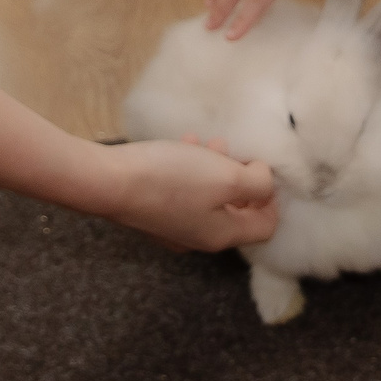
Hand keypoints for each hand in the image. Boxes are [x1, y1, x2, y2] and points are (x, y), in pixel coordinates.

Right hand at [97, 137, 277, 249]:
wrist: (108, 182)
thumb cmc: (171, 179)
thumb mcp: (225, 177)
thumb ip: (257, 183)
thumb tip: (264, 181)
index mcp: (221, 236)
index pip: (265, 227)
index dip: (272, 198)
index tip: (262, 170)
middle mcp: (198, 238)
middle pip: (236, 211)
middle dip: (241, 176)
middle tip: (233, 151)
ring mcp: (172, 227)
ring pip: (209, 196)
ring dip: (215, 167)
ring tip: (208, 142)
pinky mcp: (152, 211)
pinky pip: (184, 191)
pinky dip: (190, 168)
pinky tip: (184, 143)